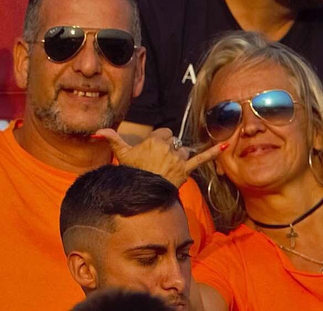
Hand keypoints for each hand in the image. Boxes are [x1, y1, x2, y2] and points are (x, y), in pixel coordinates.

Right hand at [95, 127, 227, 187]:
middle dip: (167, 149)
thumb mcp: (120, 154)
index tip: (151, 151)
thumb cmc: (132, 172)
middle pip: (173, 142)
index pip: (163, 133)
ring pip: (183, 151)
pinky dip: (214, 152)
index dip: (158, 141)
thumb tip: (97, 131)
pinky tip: (226, 144)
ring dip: (178, 157)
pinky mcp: (186, 169)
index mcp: (155, 140)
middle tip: (157, 162)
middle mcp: (168, 148)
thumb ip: (111, 139)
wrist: (143, 192)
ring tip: (167, 168)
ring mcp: (178, 159)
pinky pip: (201, 159)